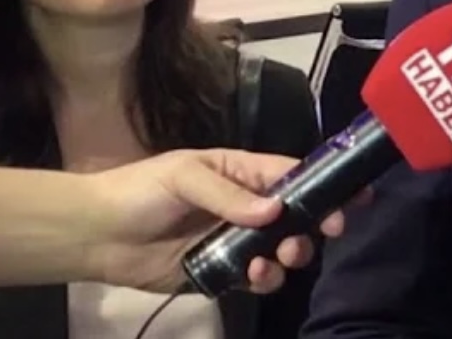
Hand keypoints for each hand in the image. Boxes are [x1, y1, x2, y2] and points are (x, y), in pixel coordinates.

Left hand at [79, 149, 349, 293]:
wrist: (97, 234)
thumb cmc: (140, 191)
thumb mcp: (184, 176)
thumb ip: (228, 194)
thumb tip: (274, 211)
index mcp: (241, 172)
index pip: (292, 174)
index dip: (325, 185)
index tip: (354, 199)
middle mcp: (245, 205)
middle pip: (297, 216)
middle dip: (314, 226)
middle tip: (319, 236)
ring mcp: (234, 239)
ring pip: (282, 249)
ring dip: (290, 255)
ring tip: (278, 259)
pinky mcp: (220, 271)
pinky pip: (256, 277)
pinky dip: (264, 279)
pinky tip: (253, 276)